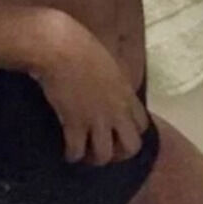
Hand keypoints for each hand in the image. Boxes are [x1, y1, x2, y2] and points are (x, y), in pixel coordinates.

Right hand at [28, 10, 149, 164]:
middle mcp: (116, 110)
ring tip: (84, 155)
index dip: (132, 132)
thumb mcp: (108, 61)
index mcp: (126, 93)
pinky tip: (67, 152)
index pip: (142, 125)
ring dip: (94, 158)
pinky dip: (72, 155)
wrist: (60, 47)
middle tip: (105, 150)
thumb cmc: (80, 45)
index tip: (119, 132)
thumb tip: (108, 82)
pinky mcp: (75, 123)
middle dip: (119, 153)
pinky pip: (77, 151)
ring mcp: (96, 119)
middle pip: (131, 146)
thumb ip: (113, 78)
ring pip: (104, 155)